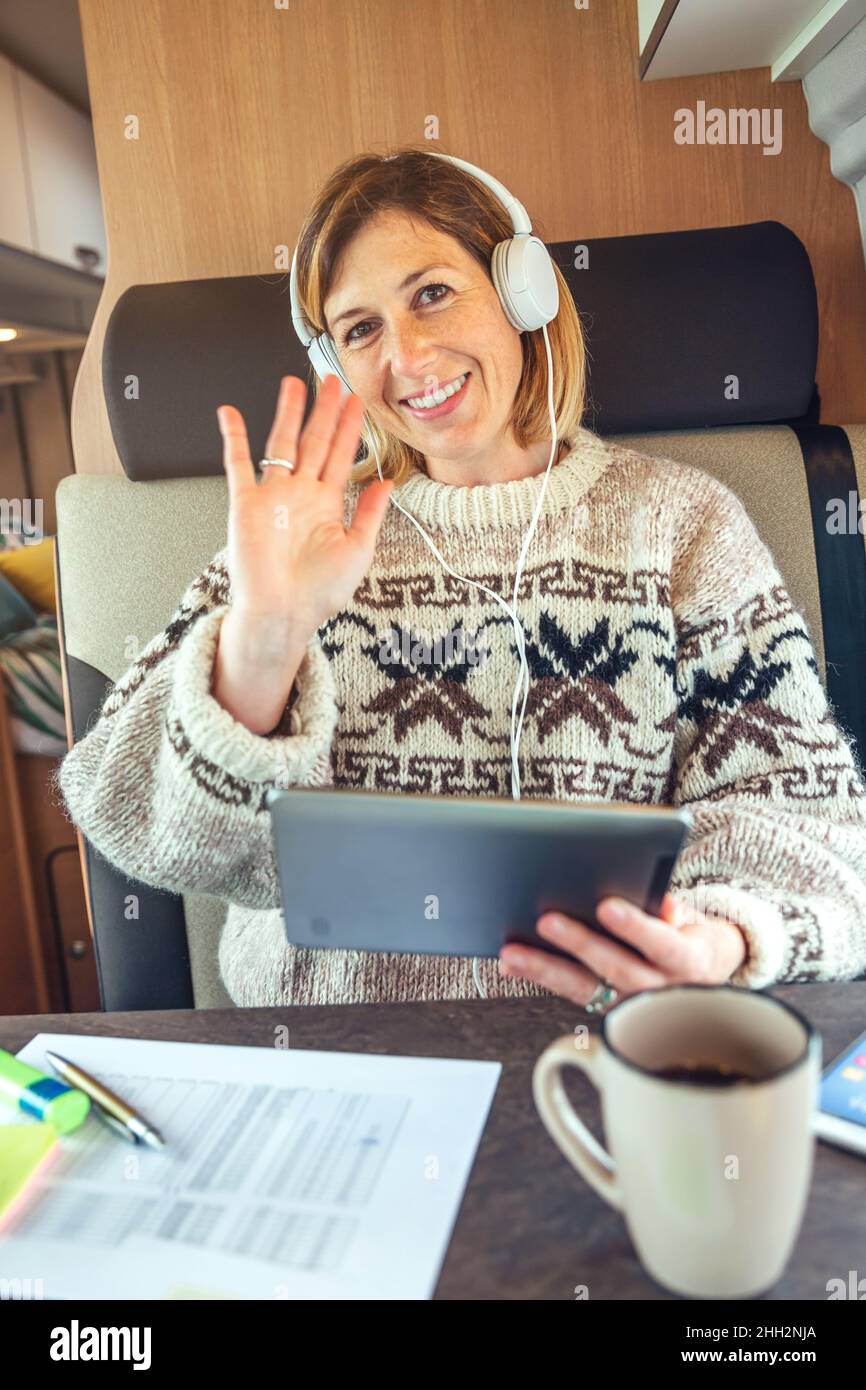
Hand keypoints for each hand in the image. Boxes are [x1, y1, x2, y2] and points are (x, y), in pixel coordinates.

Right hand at [216, 374, 393, 635]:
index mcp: (327, 505)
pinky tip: (230, 413)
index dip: (349, 427)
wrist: (283, 616)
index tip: (357, 401)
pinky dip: (234, 438)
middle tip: (330, 380)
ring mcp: (273, 497)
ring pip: (281, 443)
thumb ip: (370, 514)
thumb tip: (387, 483)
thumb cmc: (318, 594)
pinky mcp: (246, 505)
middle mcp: (300, 496)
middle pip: (313, 440)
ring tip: (293, 384)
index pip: (341, 455)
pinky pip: (238, 464)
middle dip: (323, 410)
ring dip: (287, 413)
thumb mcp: (358, 551)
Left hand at [498, 894, 747, 1005]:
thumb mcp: (696, 921)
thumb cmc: (689, 937)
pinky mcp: (607, 1009)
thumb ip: (675, 912)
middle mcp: (660, 989)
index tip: (606, 906)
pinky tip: (513, 965)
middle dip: (579, 944)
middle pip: (616, 968)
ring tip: (512, 952)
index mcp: (688, 962)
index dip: (635, 927)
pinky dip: (539, 977)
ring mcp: (631, 1004)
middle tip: (546, 921)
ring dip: (545, 968)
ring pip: (585, 987)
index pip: (663, 945)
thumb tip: (661, 906)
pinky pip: (571, 993)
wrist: (701, 973)